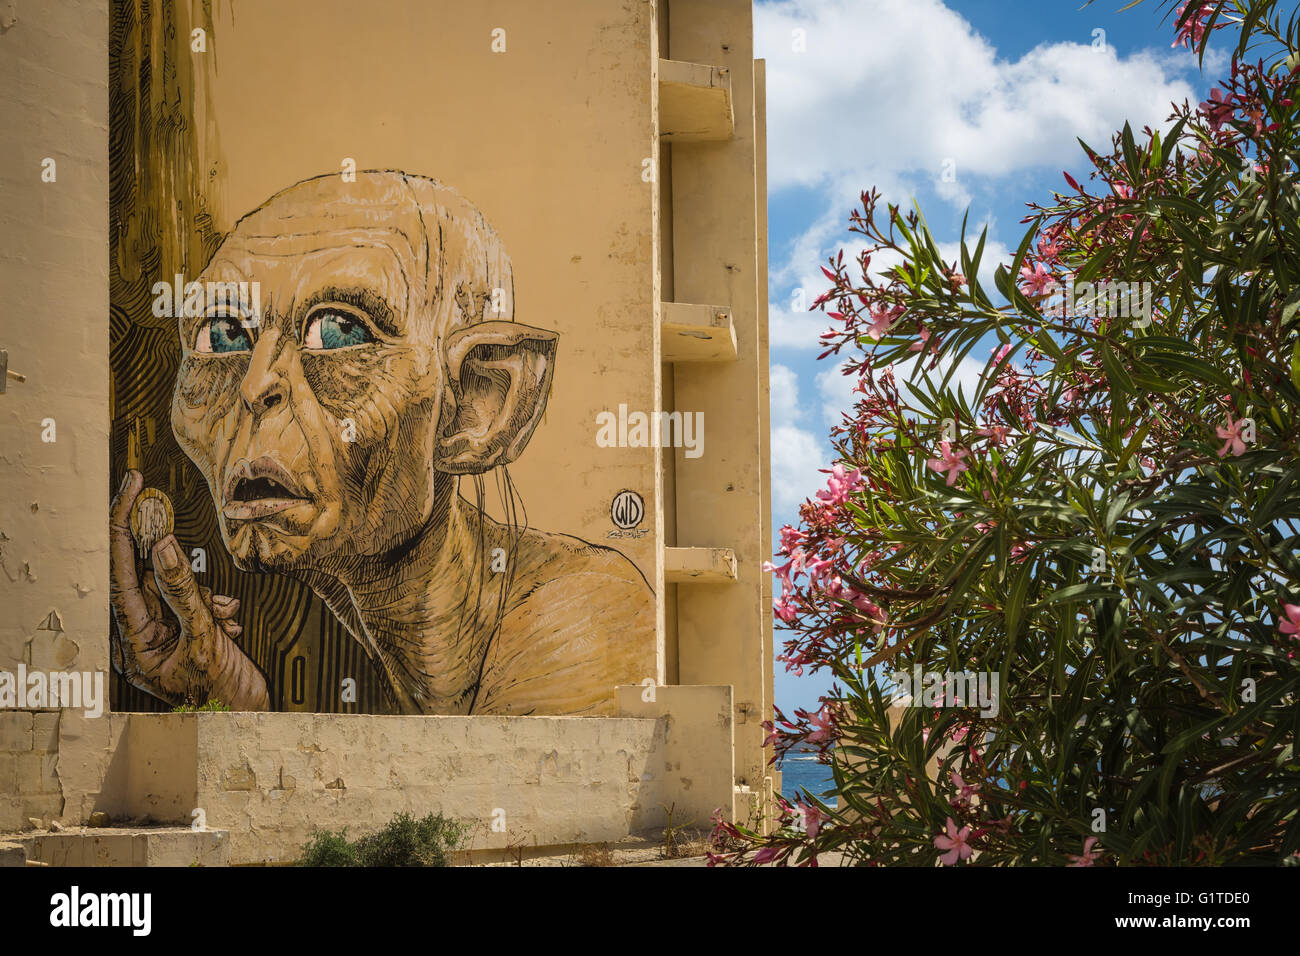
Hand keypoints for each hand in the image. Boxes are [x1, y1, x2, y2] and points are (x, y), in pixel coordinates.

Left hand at [109, 470, 268, 709]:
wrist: (250, 720)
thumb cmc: (221, 697)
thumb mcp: (203, 639)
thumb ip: (183, 592)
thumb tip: (160, 546)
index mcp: (132, 641)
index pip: (119, 569)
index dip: (123, 522)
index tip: (131, 486)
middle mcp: (141, 635)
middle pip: (146, 572)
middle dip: (171, 557)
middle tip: (169, 515)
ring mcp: (163, 635)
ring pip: (176, 586)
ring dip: (205, 592)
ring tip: (225, 616)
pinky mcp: (185, 633)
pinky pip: (194, 600)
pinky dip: (215, 604)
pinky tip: (230, 623)